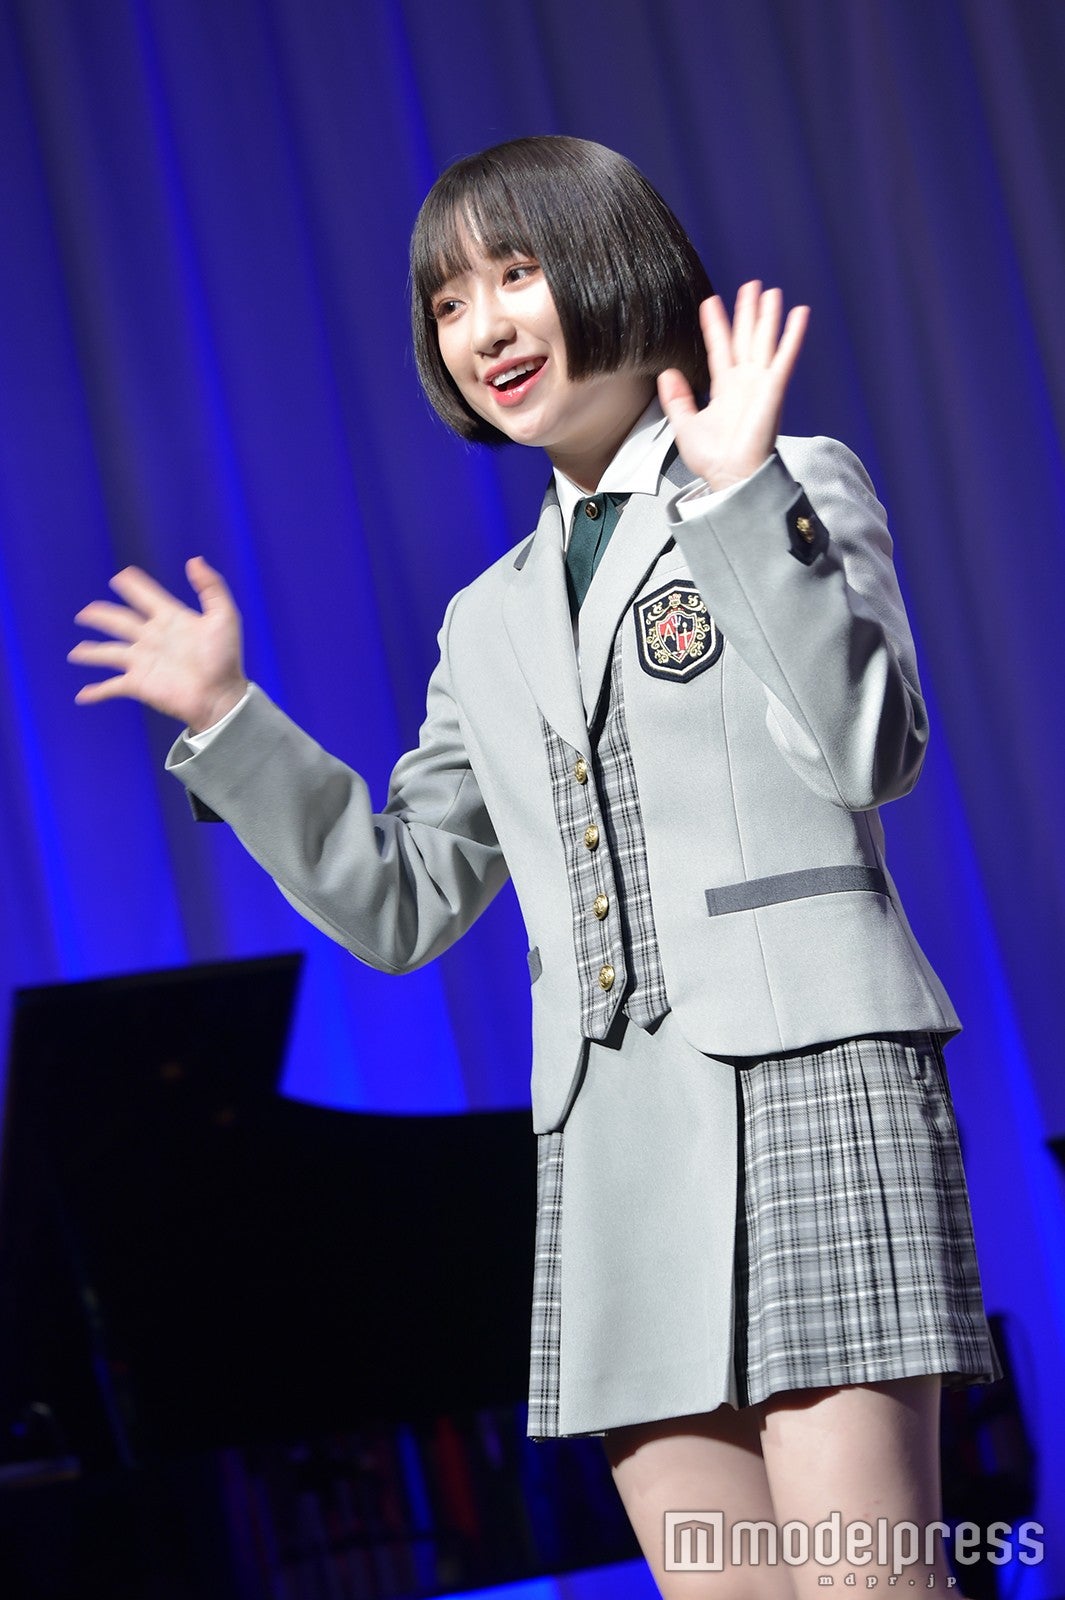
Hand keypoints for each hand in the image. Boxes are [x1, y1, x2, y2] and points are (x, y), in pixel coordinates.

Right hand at [69, 556, 247, 731]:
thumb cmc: (226, 658)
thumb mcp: (224, 616)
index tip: (122, 576)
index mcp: (171, 619)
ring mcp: (143, 661)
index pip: (147, 597)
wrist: (222, 696)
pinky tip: (83, 696)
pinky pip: (112, 687)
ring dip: (92, 653)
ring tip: (76, 653)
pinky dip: (97, 691)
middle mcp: (153, 638)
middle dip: (102, 615)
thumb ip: (211, 587)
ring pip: (110, 653)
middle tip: (86, 611)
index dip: (135, 586)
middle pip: (120, 621)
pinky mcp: (139, 684)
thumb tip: (194, 560)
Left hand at [657, 281, 808, 491]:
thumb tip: (666, 373)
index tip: (710, 303)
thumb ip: (677, 398)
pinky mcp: (773, 388)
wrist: (730, 475)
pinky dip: (792, 335)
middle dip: (746, 312)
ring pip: (764, 340)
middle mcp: (744, 383)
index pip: (720, 349)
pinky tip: (799, 313)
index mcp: (725, 389)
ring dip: (767, 316)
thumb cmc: (712, 458)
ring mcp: (760, 383)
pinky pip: (785, 356)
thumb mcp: (685, 425)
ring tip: (769, 291)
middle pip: (745, 338)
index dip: (716, 326)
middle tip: (749, 285)